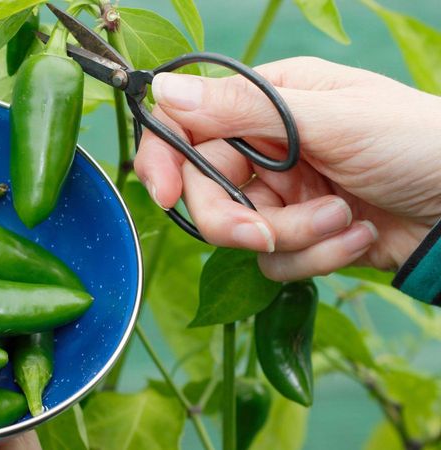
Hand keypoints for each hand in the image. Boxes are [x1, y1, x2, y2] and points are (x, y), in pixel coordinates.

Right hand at [135, 57, 440, 279]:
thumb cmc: (418, 141)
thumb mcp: (331, 117)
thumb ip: (243, 107)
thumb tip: (163, 87)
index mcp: (268, 102)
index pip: (189, 124)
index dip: (165, 158)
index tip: (161, 193)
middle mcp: (265, 146)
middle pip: (205, 188)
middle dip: (233, 217)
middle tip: (265, 232)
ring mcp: (282, 192)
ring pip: (240, 230)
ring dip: (295, 235)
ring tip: (346, 221)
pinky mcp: (300, 235)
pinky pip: (274, 259)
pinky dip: (316, 256)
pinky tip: (360, 235)